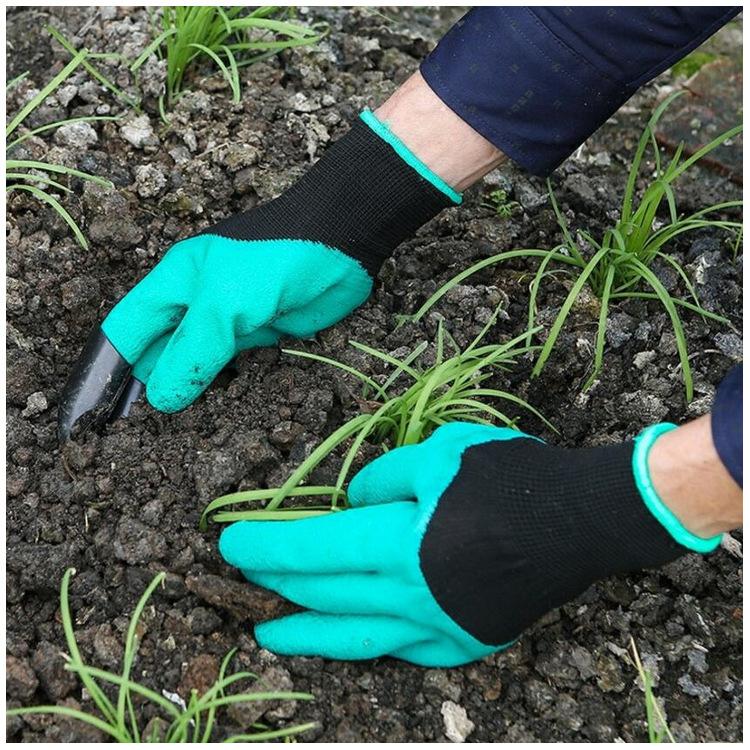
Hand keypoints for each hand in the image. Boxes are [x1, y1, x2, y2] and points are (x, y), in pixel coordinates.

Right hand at [57, 111, 454, 437]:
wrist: (343, 244)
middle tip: (128, 437)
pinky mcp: (259, 336)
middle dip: (144, 388)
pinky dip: (221, 389)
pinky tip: (211, 416)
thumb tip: (159, 398)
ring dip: (184, 393)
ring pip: (194, 364)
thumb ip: (192, 351)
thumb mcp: (224, 304)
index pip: (125, 332)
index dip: (105, 370)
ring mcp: (227, 322)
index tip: (92, 413)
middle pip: (157, 352)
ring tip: (162, 436)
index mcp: (173, 285)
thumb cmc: (275, 260)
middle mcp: (194, 304)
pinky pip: (231, 367)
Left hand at [219, 422, 719, 666]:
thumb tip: (355, 503)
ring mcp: (439, 627)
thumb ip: (385, 478)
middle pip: (326, 591)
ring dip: (308, 634)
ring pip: (356, 636)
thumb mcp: (440, 452)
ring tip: (269, 635)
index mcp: (399, 543)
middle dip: (279, 582)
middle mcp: (410, 595)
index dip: (267, 545)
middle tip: (246, 574)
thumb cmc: (511, 476)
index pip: (314, 547)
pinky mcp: (465, 641)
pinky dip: (370, 642)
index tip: (230, 543)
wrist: (583, 519)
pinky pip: (404, 649)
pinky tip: (352, 637)